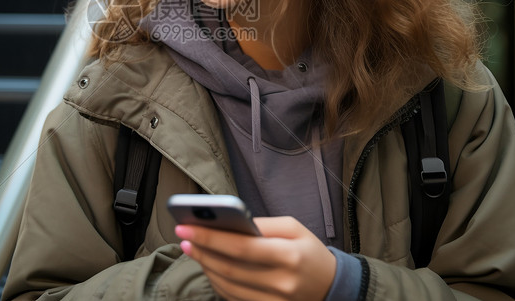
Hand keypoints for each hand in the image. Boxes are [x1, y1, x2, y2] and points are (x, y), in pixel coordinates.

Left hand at [176, 216, 336, 300]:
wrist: (331, 287)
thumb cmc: (309, 251)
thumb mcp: (294, 228)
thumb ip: (263, 223)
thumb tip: (229, 222)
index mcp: (289, 256)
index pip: (241, 247)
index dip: (210, 238)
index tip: (186, 227)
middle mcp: (281, 283)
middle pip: (230, 268)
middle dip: (202, 251)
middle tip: (183, 236)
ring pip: (228, 286)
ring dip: (206, 267)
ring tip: (193, 249)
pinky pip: (234, 299)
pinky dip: (217, 282)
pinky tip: (209, 266)